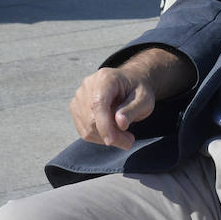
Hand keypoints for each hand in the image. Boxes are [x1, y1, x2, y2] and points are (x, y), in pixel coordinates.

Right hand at [69, 49, 187, 150]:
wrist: (130, 83)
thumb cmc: (138, 90)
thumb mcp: (144, 99)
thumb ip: (132, 110)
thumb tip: (120, 123)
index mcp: (106, 78)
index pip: (98, 103)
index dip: (103, 124)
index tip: (112, 141)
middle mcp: (88, 85)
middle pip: (92, 119)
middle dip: (111, 135)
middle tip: (129, 140)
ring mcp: (79, 97)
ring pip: (87, 128)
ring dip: (106, 138)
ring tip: (124, 134)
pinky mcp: (76, 108)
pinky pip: (85, 131)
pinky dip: (99, 137)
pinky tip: (113, 131)